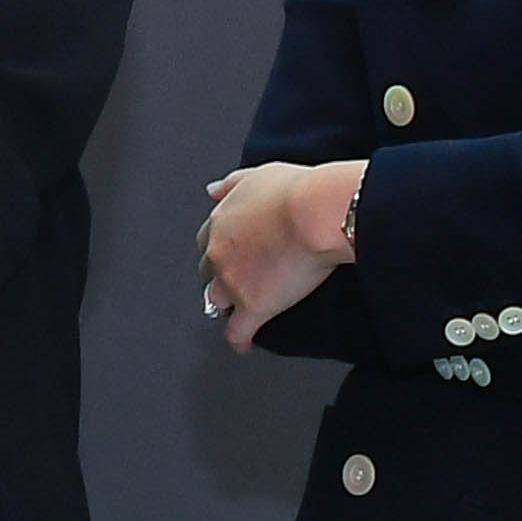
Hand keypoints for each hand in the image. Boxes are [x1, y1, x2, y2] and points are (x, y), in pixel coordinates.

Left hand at [200, 160, 357, 350]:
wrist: (314, 213)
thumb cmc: (297, 191)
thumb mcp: (258, 175)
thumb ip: (231, 184)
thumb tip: (212, 191)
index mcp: (221, 222)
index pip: (206, 241)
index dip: (218, 249)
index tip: (228, 255)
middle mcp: (219, 253)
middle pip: (209, 272)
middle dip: (220, 276)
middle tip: (237, 281)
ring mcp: (233, 282)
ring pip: (217, 302)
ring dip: (226, 306)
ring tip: (238, 311)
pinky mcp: (252, 306)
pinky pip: (237, 332)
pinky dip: (239, 340)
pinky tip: (244, 345)